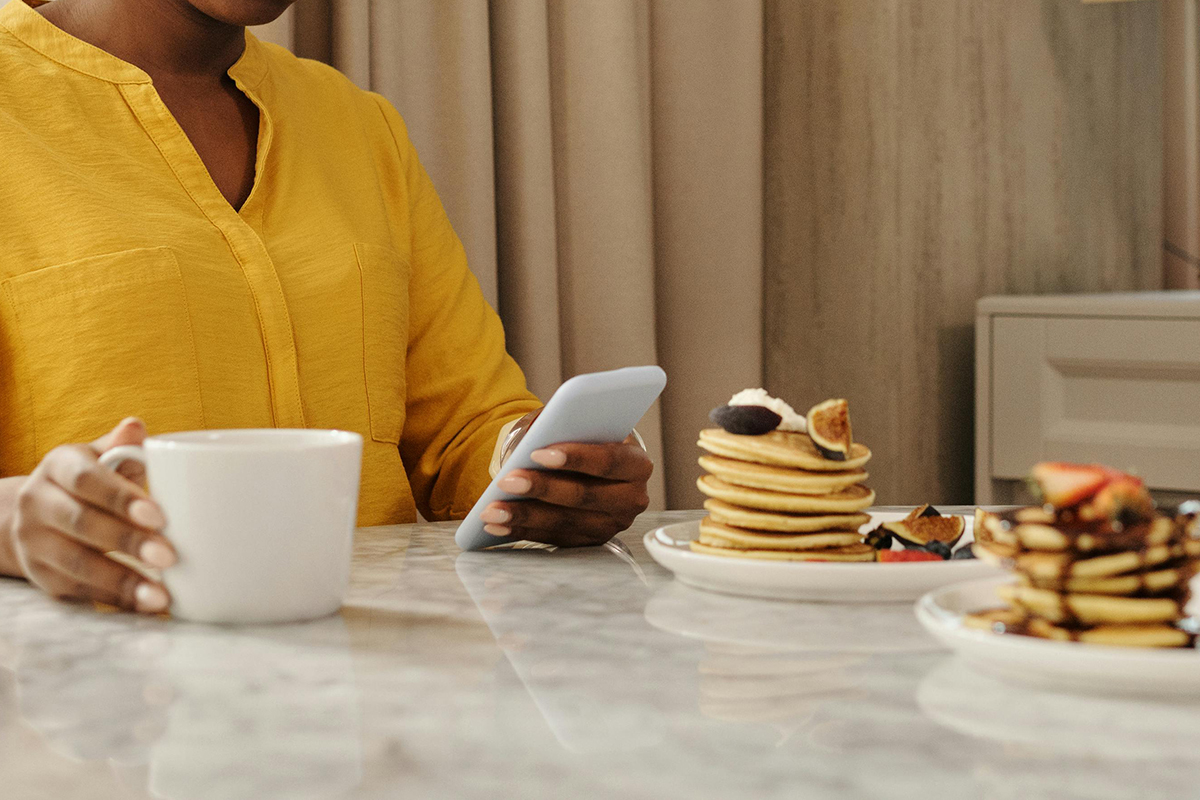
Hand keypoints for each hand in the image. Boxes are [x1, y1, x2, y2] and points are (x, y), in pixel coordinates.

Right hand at [6, 418, 175, 612]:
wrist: (33, 515)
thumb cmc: (87, 482)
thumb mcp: (97, 457)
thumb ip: (121, 447)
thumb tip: (137, 427)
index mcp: (58, 467)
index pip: (86, 480)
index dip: (121, 498)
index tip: (160, 516)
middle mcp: (38, 503)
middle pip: (82, 524)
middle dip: (128, 542)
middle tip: (170, 557)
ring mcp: (36, 542)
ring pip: (77, 564)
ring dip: (122, 581)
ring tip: (161, 596)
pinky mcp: (43, 576)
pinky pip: (78, 592)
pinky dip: (115, 600)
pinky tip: (146, 606)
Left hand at [480, 437, 652, 546]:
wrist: (590, 466)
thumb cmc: (585, 439)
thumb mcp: (579, 424)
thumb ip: (562, 424)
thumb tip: (533, 435)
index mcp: (636, 463)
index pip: (608, 461)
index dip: (574, 457)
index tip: (538, 453)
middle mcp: (631, 498)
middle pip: (584, 495)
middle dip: (541, 488)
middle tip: (507, 481)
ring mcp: (611, 525)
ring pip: (565, 522)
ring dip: (524, 515)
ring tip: (492, 508)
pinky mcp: (590, 542)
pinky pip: (553, 539)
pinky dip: (522, 531)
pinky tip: (497, 524)